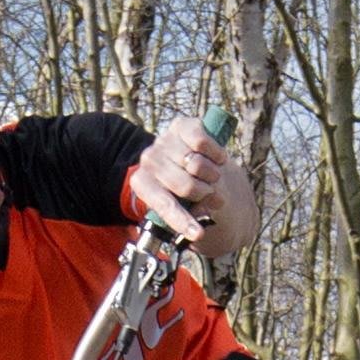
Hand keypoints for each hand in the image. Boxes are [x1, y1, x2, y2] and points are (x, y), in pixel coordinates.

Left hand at [129, 118, 258, 255]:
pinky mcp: (181, 125)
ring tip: (211, 176)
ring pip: (197, 165)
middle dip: (205, 193)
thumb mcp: (185, 206)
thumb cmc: (187, 188)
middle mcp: (148, 160)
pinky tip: (216, 158)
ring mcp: (163, 141)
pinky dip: (216, 154)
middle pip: (186, 186)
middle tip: (210, 193)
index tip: (198, 234)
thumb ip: (191, 214)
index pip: (164, 205)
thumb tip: (202, 220)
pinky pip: (203, 143)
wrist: (192, 158)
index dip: (182, 220)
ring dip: (212, 175)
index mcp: (142, 184)